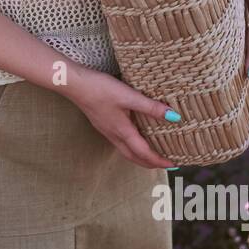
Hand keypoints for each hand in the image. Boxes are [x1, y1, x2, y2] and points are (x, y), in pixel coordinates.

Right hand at [63, 68, 181, 169]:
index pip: (144, 153)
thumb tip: (174, 117)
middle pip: (133, 157)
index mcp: (122, 131)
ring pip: (125, 151)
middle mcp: (114, 135)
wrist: (74, 84)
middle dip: (149, 163)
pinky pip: (119, 142)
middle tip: (164, 165)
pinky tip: (133, 137)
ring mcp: (106, 130)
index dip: (159, 160)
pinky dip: (131, 146)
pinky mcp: (102, 124)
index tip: (173, 164)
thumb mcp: (129, 96)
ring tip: (151, 155)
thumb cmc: (100, 89)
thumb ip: (151, 107)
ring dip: (139, 156)